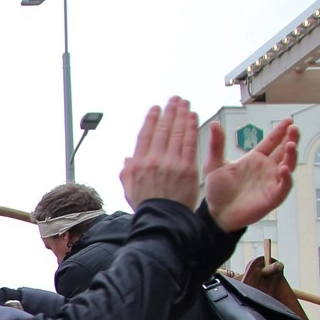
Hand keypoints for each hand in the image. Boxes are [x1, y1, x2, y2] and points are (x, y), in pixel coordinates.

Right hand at [120, 97, 200, 211]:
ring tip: (184, 103)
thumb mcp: (129, 190)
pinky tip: (193, 117)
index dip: (151, 119)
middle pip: (163, 129)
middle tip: (174, 100)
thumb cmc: (148, 207)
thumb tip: (127, 159)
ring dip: (181, 114)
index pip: (145, 135)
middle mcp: (154, 160)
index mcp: (139, 164)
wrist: (163, 220)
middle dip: (169, 111)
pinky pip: (190, 142)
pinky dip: (191, 127)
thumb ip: (126, 172)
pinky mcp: (187, 167)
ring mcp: (171, 163)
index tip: (156, 109)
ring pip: (177, 132)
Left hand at [201, 118, 298, 231]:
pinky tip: (284, 169)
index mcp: (255, 159)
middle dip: (291, 139)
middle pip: (284, 150)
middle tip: (294, 128)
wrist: (216, 214)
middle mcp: (266, 168)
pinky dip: (286, 178)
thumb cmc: (218, 191)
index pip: (272, 141)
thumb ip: (216, 144)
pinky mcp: (273, 196)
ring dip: (291, 155)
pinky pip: (284, 186)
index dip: (280, 131)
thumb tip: (215, 124)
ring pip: (288, 165)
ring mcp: (271, 182)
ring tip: (291, 145)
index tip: (288, 120)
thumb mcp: (214, 164)